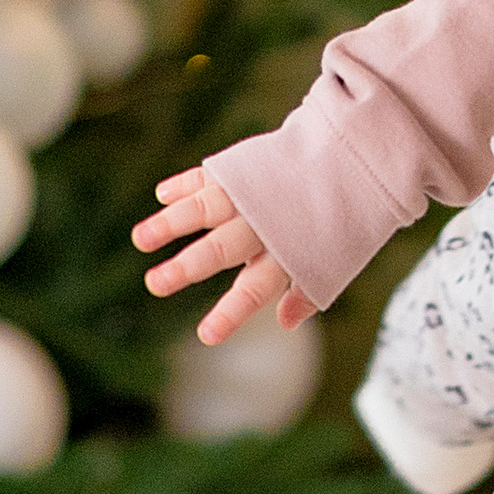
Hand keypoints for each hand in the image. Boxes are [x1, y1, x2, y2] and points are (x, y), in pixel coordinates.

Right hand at [132, 167, 319, 343]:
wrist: (351, 157)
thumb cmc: (337, 219)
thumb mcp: (334, 260)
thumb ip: (306, 292)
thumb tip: (286, 323)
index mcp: (288, 253)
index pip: (255, 289)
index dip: (231, 313)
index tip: (206, 336)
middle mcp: (264, 223)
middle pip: (222, 249)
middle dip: (187, 267)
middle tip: (155, 284)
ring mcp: (250, 192)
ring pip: (206, 208)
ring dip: (171, 222)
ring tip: (141, 239)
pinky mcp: (240, 167)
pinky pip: (209, 175)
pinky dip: (185, 184)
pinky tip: (162, 194)